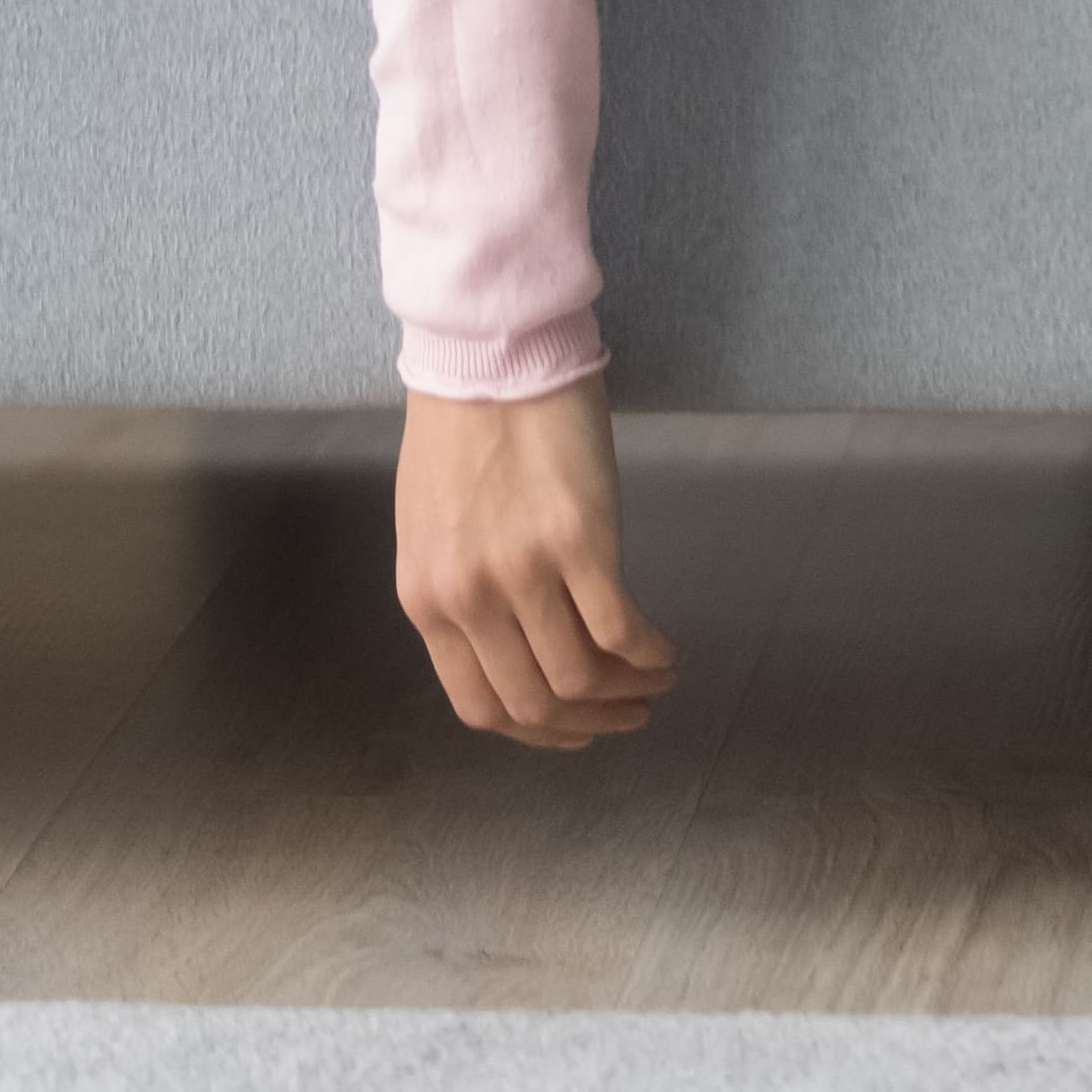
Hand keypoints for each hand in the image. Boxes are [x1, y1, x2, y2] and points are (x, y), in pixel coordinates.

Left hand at [393, 376, 676, 748]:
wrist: (489, 357)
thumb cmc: (461, 431)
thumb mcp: (436, 531)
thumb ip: (464, 594)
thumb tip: (514, 645)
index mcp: (426, 600)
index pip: (479, 707)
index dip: (536, 734)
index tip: (576, 731)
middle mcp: (469, 598)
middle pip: (536, 702)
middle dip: (591, 723)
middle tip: (629, 715)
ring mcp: (523, 572)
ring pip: (580, 676)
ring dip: (626, 692)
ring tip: (655, 679)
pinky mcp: (579, 540)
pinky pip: (620, 629)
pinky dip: (648, 654)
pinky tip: (664, 650)